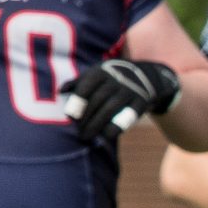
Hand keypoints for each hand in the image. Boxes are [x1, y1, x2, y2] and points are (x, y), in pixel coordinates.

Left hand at [61, 59, 180, 141]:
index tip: (70, 117)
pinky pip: (128, 116)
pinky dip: (117, 127)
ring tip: (86, 136)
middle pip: (97, 100)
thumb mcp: (96, 74)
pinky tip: (106, 135)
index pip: (86, 87)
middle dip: (86, 118)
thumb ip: (78, 83)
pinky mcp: (141, 102)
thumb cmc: (111, 78)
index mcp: (101, 72)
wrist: (146, 76)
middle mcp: (116, 79)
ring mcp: (130, 91)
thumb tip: (61, 91)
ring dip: (97, 124)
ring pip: (110, 109)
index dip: (77, 103)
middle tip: (78, 131)